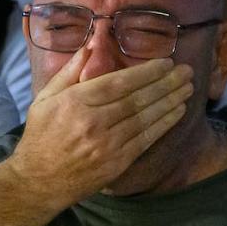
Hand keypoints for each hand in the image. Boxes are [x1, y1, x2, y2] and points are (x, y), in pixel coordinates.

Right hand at [6, 49, 193, 207]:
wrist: (38, 181)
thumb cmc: (41, 136)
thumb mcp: (45, 98)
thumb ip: (71, 71)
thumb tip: (93, 44)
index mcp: (74, 102)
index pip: (118, 83)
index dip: (146, 72)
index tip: (166, 63)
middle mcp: (92, 123)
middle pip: (136, 99)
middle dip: (166, 83)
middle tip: (187, 71)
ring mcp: (105, 145)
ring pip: (145, 118)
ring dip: (170, 101)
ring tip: (188, 88)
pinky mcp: (115, 164)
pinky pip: (145, 140)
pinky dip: (163, 124)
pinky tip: (177, 111)